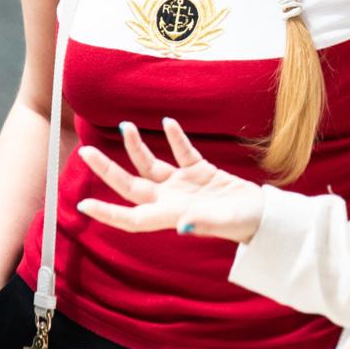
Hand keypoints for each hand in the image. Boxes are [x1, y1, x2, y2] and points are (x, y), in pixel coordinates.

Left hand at [76, 119, 263, 244]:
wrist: (266, 217)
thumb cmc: (244, 224)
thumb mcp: (223, 221)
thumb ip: (200, 222)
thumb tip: (181, 226)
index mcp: (170, 215)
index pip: (131, 217)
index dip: (107, 213)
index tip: (84, 204)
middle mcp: (170, 200)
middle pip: (131, 185)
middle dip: (108, 169)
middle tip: (86, 151)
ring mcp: (183, 186)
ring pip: (151, 165)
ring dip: (136, 148)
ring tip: (125, 125)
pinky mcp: (200, 173)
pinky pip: (182, 153)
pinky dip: (174, 138)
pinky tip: (167, 123)